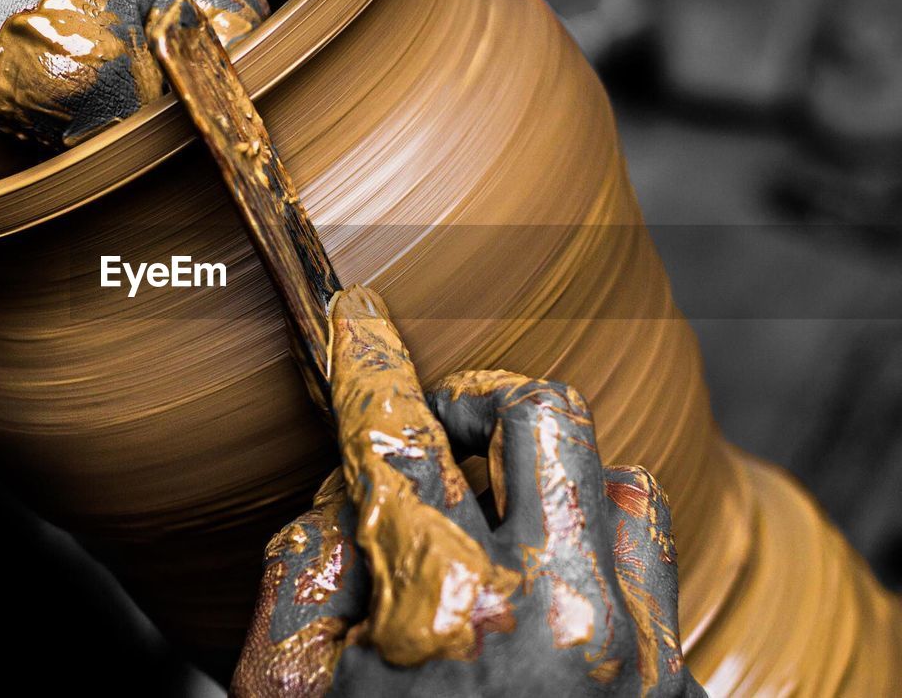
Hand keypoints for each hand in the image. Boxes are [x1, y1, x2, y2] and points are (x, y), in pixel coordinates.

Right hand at [233, 286, 703, 696]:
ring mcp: (639, 648)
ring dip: (551, 479)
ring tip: (501, 528)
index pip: (393, 436)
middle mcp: (565, 613)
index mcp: (450, 616)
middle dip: (475, 404)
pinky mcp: (677, 682)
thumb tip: (344, 499)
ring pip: (619, 475)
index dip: (365, 358)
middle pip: (540, 412)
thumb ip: (302, 580)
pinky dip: (597, 547)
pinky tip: (548, 598)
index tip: (356, 319)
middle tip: (436, 443)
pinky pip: (651, 562)